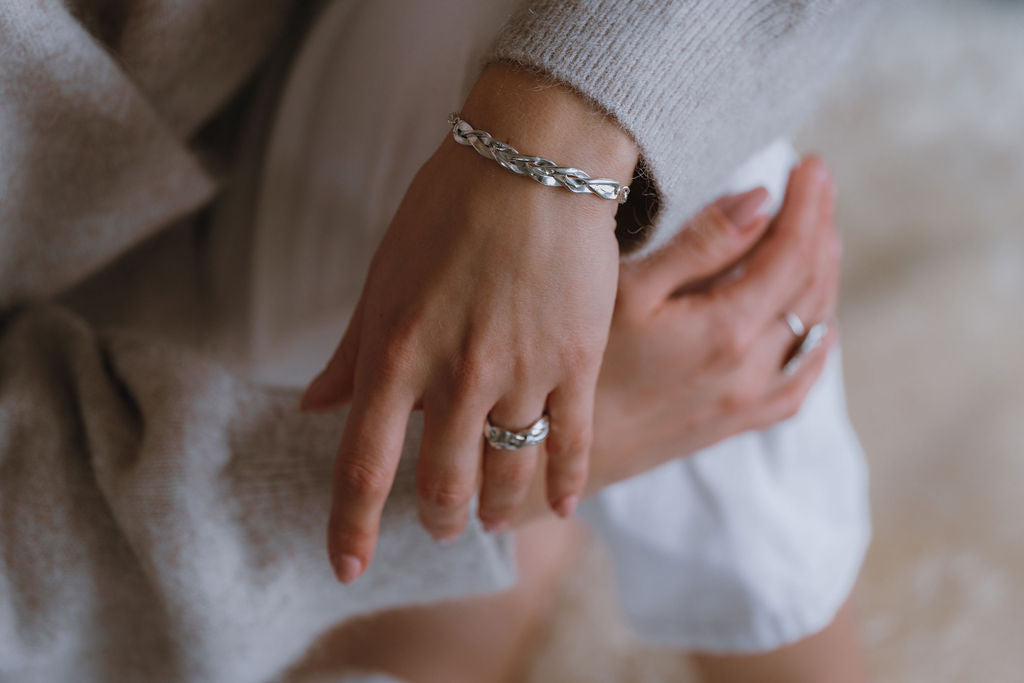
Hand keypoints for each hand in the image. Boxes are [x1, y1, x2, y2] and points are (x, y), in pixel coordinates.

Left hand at [300, 64, 638, 582]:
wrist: (534, 159)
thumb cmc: (446, 210)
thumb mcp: (381, 278)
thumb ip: (351, 354)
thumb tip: (314, 408)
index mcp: (395, 355)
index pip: (362, 469)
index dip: (350, 528)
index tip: (346, 567)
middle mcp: (456, 377)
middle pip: (441, 486)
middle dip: (436, 520)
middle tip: (440, 526)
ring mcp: (522, 373)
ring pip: (508, 475)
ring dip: (495, 510)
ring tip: (491, 519)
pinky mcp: (576, 360)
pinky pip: (571, 443)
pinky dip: (564, 483)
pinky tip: (560, 506)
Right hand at [508, 155, 838, 520]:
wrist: (555, 455)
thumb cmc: (582, 365)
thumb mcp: (627, 291)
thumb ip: (699, 245)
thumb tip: (760, 201)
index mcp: (726, 330)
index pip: (791, 254)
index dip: (807, 204)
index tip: (812, 164)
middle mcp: (751, 369)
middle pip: (811, 288)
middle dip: (821, 230)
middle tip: (819, 188)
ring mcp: (748, 402)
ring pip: (814, 331)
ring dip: (823, 277)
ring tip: (821, 236)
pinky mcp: (737, 423)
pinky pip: (801, 381)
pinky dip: (818, 342)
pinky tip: (816, 323)